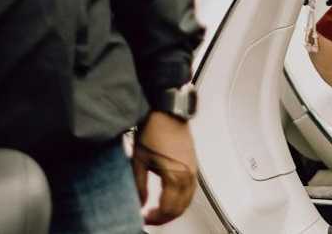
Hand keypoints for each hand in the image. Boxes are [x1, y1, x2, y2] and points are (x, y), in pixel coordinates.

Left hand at [132, 111, 197, 225]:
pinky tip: (168, 197)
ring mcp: (193, 169)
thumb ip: (139, 187)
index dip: (155, 218)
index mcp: (175, 175)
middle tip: (150, 217)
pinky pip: (191, 190)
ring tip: (158, 209)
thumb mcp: (139, 161)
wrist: (168, 112)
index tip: (144, 217)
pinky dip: (181, 198)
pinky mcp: (193, 164)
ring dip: (174, 209)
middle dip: (165, 217)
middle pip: (181, 208)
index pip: (168, 209)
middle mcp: (188, 174)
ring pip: (188, 200)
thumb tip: (139, 204)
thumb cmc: (154, 131)